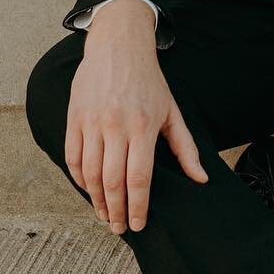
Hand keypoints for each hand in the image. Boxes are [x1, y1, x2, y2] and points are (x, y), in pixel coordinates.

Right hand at [65, 0, 208, 232]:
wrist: (119, 45)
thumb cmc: (148, 81)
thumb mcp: (172, 111)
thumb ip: (185, 148)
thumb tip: (200, 178)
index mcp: (143, 126)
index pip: (139, 178)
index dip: (138, 206)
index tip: (138, 224)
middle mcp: (115, 125)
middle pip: (112, 181)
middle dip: (116, 210)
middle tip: (119, 228)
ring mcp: (91, 121)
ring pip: (90, 172)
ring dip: (96, 199)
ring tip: (104, 214)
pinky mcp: (74, 117)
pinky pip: (73, 156)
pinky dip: (79, 178)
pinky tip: (88, 189)